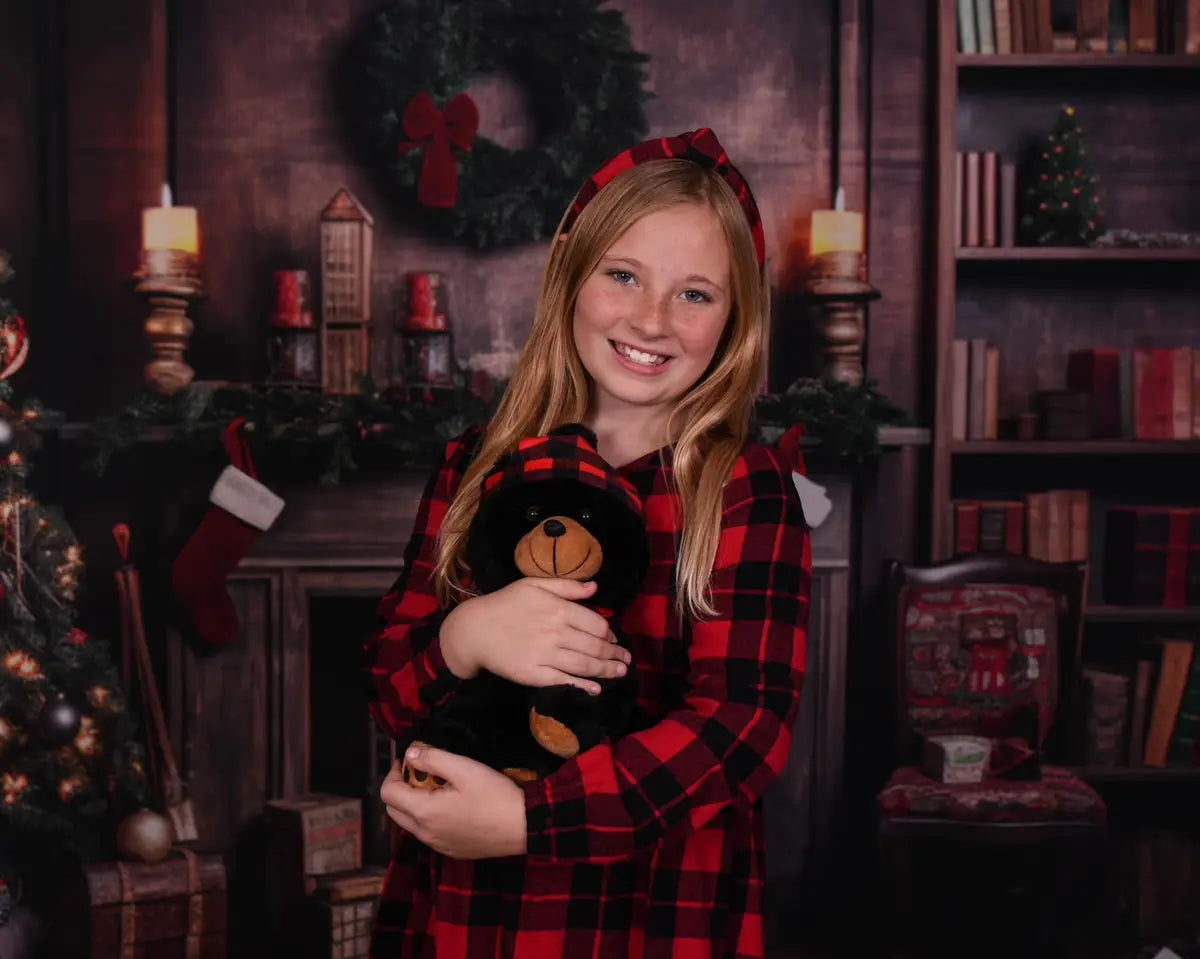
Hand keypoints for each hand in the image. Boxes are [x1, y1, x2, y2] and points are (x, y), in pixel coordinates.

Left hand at [380, 746, 526, 858]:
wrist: (524, 826)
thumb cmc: (494, 794)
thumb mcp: (464, 768)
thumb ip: (433, 758)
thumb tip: (410, 755)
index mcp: (424, 812)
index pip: (388, 793)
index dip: (393, 773)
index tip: (408, 761)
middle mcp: (425, 834)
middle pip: (394, 811)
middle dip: (400, 789)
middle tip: (420, 773)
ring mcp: (438, 846)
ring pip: (410, 824)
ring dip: (413, 804)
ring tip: (437, 787)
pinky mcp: (452, 851)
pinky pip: (428, 835)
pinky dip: (428, 818)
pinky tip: (451, 807)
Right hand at [439, 578, 630, 694]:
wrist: (474, 629)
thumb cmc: (505, 604)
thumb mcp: (534, 585)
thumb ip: (566, 585)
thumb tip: (594, 587)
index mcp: (558, 608)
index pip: (596, 624)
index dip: (610, 634)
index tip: (615, 640)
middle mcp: (556, 632)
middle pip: (595, 646)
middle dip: (615, 655)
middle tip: (626, 660)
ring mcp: (545, 655)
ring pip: (584, 664)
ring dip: (607, 670)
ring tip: (620, 673)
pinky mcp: (534, 674)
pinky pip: (564, 681)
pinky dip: (583, 685)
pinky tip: (596, 689)